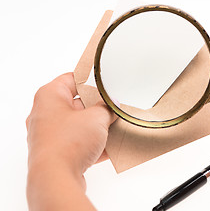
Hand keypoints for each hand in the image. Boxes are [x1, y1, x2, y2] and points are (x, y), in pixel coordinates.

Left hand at [26, 73, 116, 209]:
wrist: (57, 178)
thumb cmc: (68, 142)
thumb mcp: (96, 118)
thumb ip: (107, 108)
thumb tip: (112, 106)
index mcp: (50, 96)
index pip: (72, 79)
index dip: (91, 80)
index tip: (106, 82)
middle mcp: (46, 114)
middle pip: (77, 103)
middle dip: (98, 107)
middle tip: (114, 107)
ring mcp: (50, 134)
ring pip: (79, 125)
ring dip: (98, 127)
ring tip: (116, 126)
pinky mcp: (57, 152)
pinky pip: (79, 143)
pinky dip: (93, 144)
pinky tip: (112, 147)